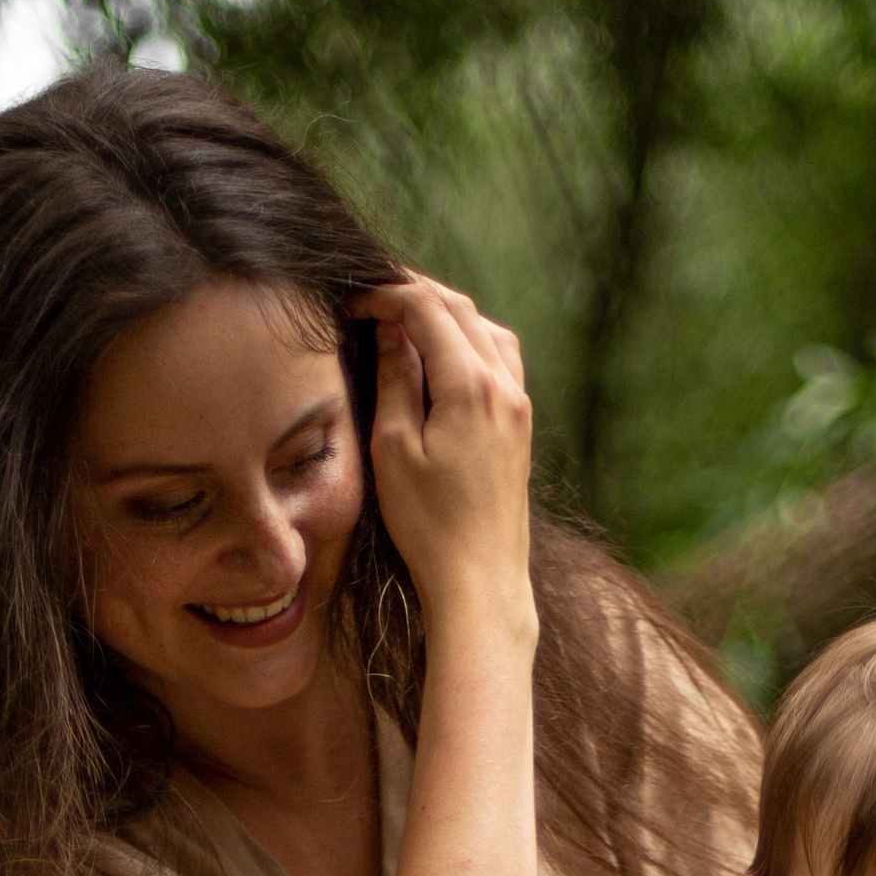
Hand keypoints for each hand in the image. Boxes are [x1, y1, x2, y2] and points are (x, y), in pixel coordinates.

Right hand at [348, 272, 532, 629]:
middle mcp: (504, 387)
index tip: (354, 300)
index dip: (388, 294)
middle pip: (462, 310)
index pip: (428, 309)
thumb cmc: (430, 525)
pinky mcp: (521, 426)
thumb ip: (395, 380)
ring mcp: (519, 406)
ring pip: (487, 330)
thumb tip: (393, 332)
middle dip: (417, 294)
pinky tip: (445, 356)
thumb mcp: (393, 449)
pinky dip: (470, 342)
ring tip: (407, 319)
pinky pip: (500, 360)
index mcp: (470, 386)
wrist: (481, 581)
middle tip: (375, 296)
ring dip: (448, 314)